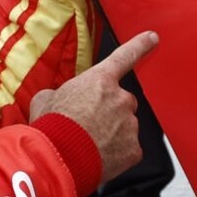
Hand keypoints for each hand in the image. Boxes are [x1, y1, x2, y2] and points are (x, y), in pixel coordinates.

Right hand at [30, 31, 157, 181]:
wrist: (58, 159)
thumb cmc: (50, 127)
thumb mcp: (44, 99)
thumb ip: (58, 93)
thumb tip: (55, 98)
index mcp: (100, 81)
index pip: (124, 56)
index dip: (140, 45)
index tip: (153, 38)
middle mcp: (121, 99)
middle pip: (122, 102)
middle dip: (109, 111)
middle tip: (88, 125)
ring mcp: (130, 125)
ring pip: (125, 126)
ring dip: (111, 133)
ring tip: (88, 143)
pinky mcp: (134, 149)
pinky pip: (128, 149)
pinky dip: (116, 153)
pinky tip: (98, 156)